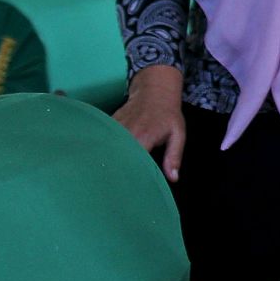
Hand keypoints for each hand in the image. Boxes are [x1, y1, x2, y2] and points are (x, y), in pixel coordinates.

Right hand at [113, 65, 186, 181]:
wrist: (154, 90)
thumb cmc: (168, 114)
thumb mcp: (178, 134)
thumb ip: (174, 156)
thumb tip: (173, 178)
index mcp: (142, 138)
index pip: (132, 163)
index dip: (130, 177)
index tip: (129, 190)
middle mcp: (126, 133)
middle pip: (116, 158)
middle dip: (115, 172)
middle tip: (114, 189)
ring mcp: (115, 127)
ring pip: (107, 149)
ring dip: (108, 161)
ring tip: (104, 178)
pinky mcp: (110, 124)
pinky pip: (104, 140)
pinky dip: (104, 150)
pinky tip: (101, 161)